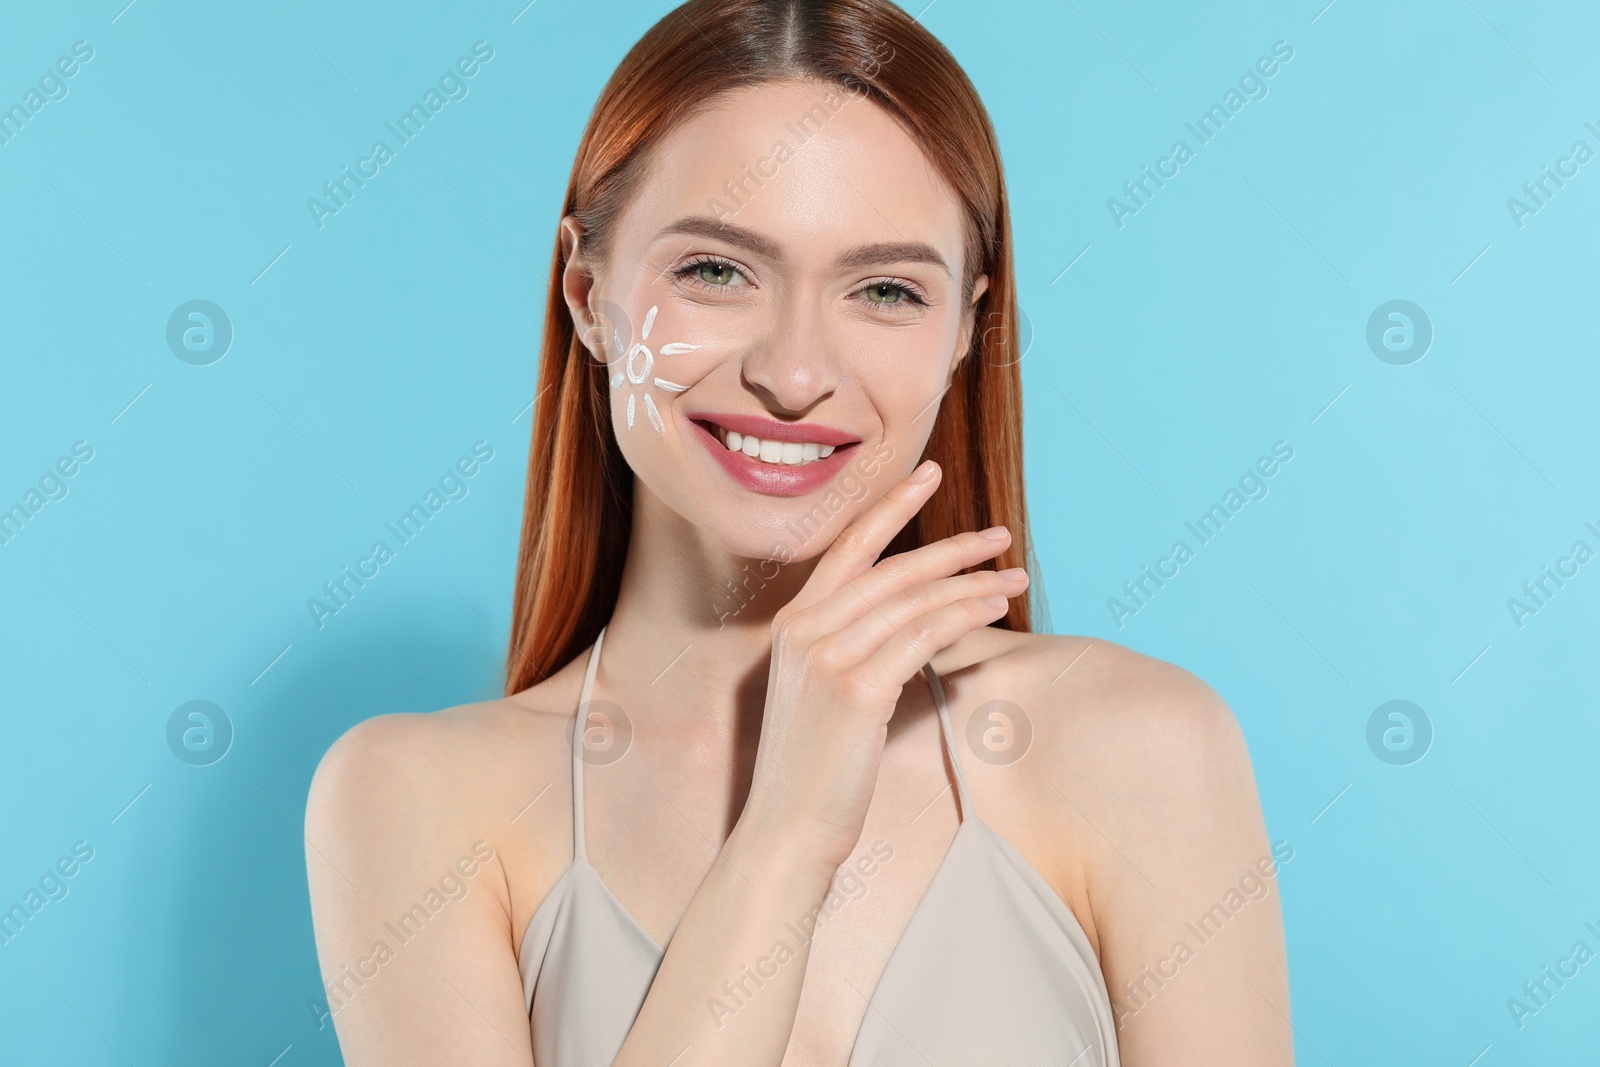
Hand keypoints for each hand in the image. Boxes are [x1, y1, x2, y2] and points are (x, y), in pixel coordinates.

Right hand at [738, 459, 1029, 869]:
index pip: (848, 547)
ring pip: (912, 600)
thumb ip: (853, 647)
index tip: (929, 473)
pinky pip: (920, 637)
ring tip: (1013, 578)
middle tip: (1000, 537)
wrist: (786, 831)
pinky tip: (992, 609)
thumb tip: (916, 619)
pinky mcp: (854, 690)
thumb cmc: (814, 769)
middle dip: (953, 548)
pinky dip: (961, 616)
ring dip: (970, 584)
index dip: (891, 506)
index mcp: (792, 624)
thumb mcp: (822, 694)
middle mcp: (804, 630)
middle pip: (892, 569)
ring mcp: (826, 657)